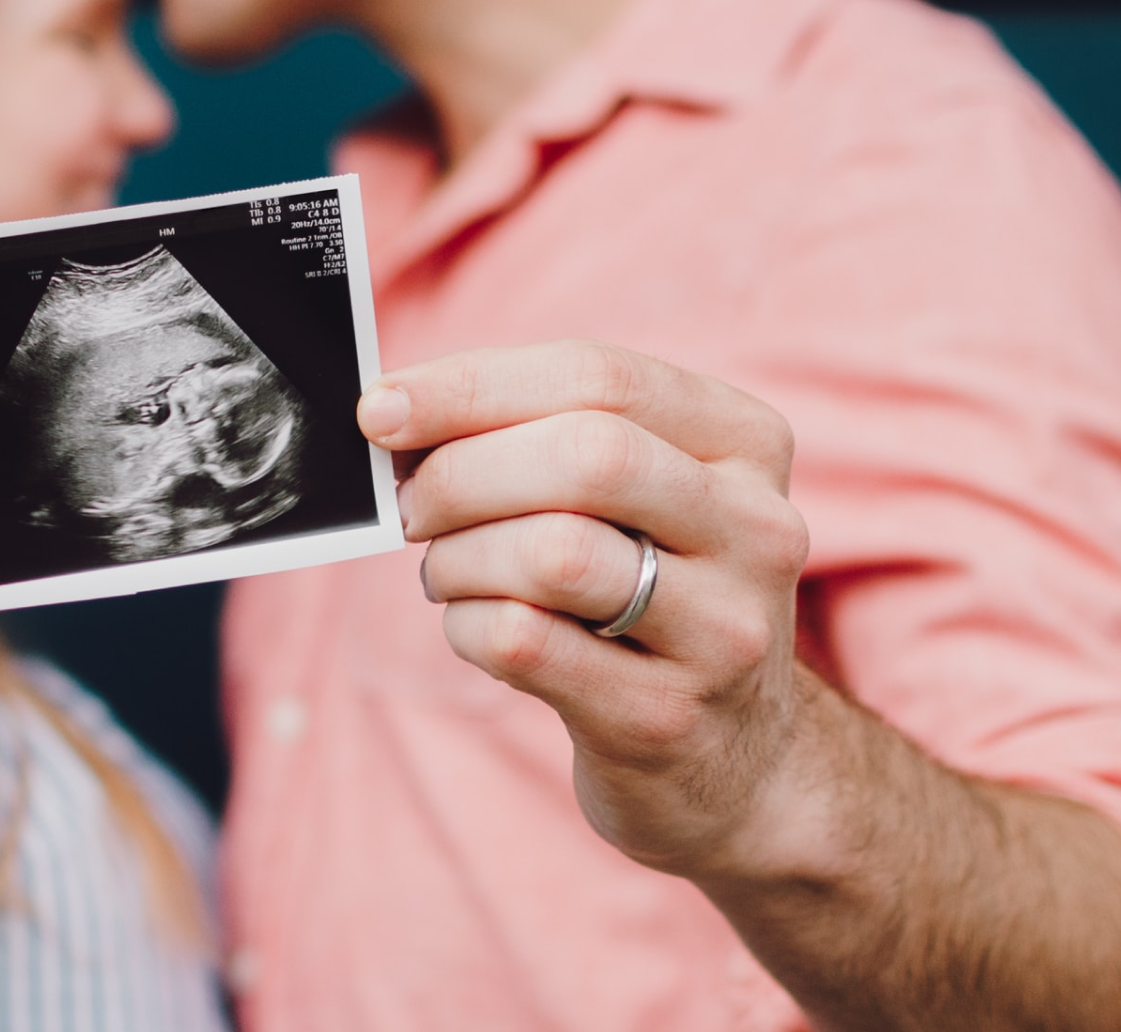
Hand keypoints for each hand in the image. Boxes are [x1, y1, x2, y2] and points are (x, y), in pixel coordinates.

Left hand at [358, 341, 812, 876]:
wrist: (733, 762)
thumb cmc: (646, 595)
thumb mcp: (633, 500)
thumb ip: (537, 435)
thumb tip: (397, 410)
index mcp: (746, 444)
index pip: (598, 377)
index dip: (472, 386)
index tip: (382, 408)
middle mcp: (756, 530)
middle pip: (585, 457)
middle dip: (461, 473)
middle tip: (409, 506)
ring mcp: (724, 632)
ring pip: (552, 553)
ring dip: (459, 557)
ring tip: (447, 571)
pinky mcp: (666, 717)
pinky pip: (525, 642)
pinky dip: (466, 625)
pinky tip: (473, 627)